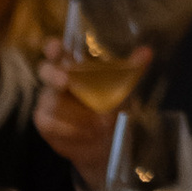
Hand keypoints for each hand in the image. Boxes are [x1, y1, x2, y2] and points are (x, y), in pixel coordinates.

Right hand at [34, 44, 138, 169]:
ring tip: (98, 123)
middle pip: (45, 70)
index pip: (59, 50)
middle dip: (53, 75)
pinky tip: (85, 132)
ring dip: (76, 114)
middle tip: (65, 81)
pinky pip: (50, 122)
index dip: (54, 47)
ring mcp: (47, 99)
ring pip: (52, 101)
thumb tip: (147, 51)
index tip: (55, 47)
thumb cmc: (111, 107)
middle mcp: (57, 78)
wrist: (105, 143)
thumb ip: (132, 69)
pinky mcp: (44, 120)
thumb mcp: (124, 88)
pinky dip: (70, 129)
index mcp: (75, 65)